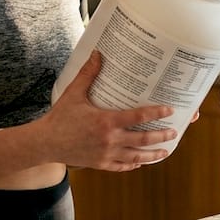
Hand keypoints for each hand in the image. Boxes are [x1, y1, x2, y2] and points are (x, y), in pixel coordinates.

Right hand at [41, 50, 175, 170]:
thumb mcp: (74, 93)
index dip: (156, 114)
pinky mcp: (100, 164)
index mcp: (106, 121)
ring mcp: (106, 154)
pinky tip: (140, 162)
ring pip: (136, 156)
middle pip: (142, 140)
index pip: (138, 117)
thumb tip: (98, 53)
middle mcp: (109, 140)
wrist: (45, 143)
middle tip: (174, 132)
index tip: (169, 110)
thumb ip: (88, 74)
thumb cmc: (60, 117)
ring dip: (152, 154)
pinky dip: (133, 164)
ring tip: (165, 151)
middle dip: (161, 136)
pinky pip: (121, 166)